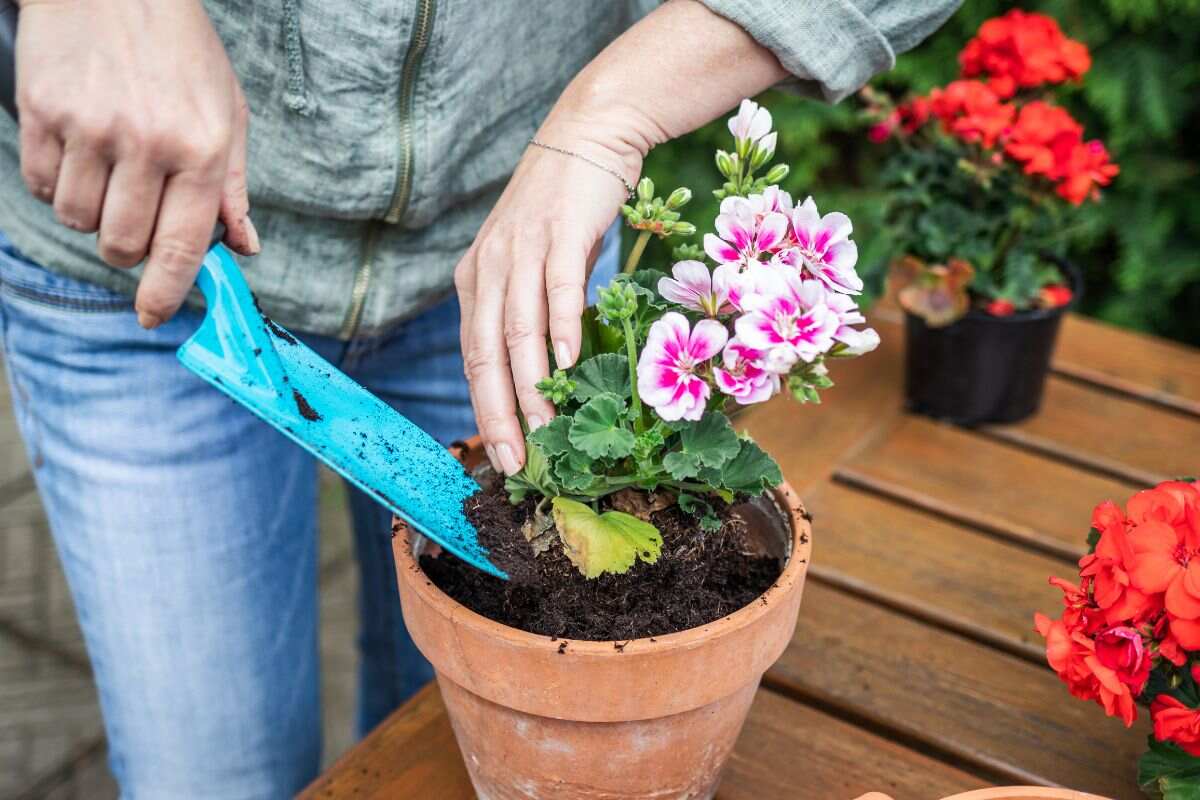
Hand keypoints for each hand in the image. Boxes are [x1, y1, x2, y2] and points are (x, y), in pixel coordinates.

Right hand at [15, 0, 257, 327]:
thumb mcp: (228, 114)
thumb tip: (243, 249)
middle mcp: (146, 143)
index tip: (154, 317)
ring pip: (77, 219)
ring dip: (90, 213)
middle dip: (127, 248)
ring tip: (108, 172)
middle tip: (134, 216)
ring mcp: (89, 128)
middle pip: (122, 244)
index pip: (180, 246)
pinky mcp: (42, 112)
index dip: (165, 292)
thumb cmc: (181, 54)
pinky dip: (54, 184)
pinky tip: (77, 152)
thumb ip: (231, 188)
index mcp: (200, 149)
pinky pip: (40, 186)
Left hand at [454, 113, 639, 475]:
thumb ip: (525, 311)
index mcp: (475, 281)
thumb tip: (539, 372)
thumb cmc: (560, 211)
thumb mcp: (528, 263)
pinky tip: (569, 362)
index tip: (502, 453)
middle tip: (514, 460)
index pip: (472, 358)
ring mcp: (522, 250)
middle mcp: (489, 268)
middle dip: (498, 412)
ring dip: (531, 383)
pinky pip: (558, 289)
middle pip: (486, 353)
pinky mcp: (559, 234)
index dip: (485, 409)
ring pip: (518, 330)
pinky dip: (562, 328)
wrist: (585, 138)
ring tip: (544, 426)